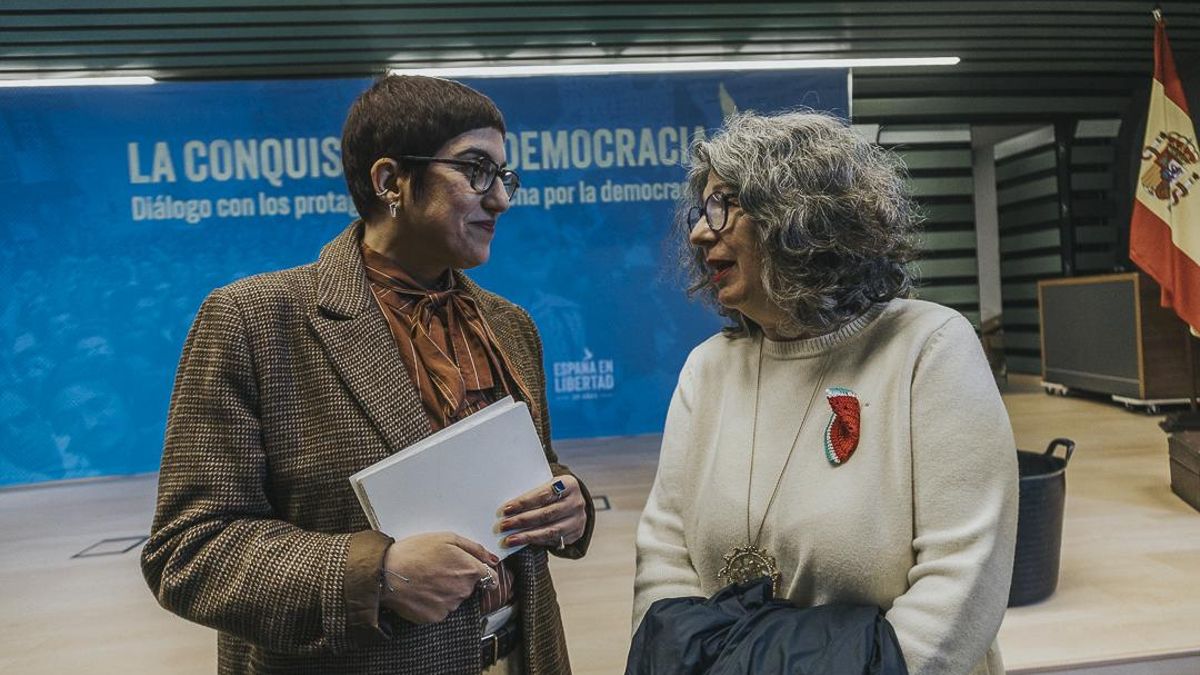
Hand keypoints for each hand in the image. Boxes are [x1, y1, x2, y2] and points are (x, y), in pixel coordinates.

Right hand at [379, 532, 497, 623]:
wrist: (387, 573)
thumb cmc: (415, 552)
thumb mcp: (447, 538)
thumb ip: (475, 549)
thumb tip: (492, 560)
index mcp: (470, 570)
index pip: (492, 579)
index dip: (483, 573)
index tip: (475, 571)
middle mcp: (463, 591)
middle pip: (470, 587)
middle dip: (460, 579)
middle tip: (439, 568)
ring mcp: (450, 606)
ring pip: (455, 598)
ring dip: (446, 590)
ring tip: (426, 578)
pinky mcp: (435, 617)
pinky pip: (440, 609)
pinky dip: (433, 602)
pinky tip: (421, 590)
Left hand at [498, 475, 586, 550]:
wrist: (574, 501)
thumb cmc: (554, 491)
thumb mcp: (547, 484)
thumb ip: (532, 493)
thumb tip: (507, 507)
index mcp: (569, 484)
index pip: (543, 494)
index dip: (524, 503)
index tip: (506, 509)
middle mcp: (576, 503)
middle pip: (546, 514)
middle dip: (522, 521)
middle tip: (504, 526)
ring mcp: (578, 520)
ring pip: (550, 531)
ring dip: (527, 536)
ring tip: (509, 540)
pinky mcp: (576, 534)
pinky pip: (554, 541)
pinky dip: (536, 542)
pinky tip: (523, 542)